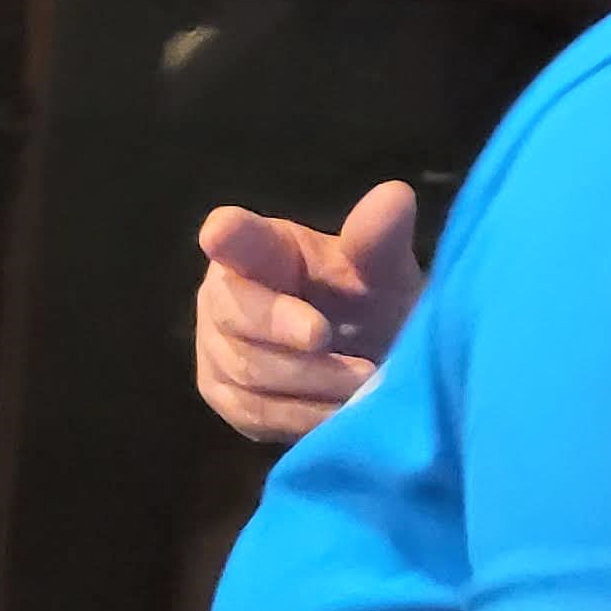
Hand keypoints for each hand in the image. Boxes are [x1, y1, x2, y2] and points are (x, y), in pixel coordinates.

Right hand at [195, 181, 421, 443]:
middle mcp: (223, 295)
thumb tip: (395, 196)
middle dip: (281, 325)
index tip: (222, 232)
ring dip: (311, 379)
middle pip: (236, 313)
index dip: (226, 236)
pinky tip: (341, 412)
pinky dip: (304, 415)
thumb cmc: (370, 306)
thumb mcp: (382, 274)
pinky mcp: (225, 398)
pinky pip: (256, 413)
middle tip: (326, 336)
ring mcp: (216, 349)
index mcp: (259, 249)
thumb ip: (379, 241)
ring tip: (365, 382)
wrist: (370, 364)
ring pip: (248, 370)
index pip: (232, 236)